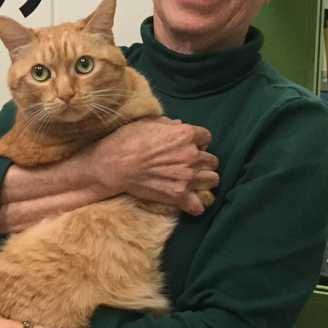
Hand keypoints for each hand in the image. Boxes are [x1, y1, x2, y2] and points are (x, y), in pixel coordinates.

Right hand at [86, 117, 219, 214]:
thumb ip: (169, 124)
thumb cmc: (128, 139)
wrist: (115, 165)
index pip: (207, 137)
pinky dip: (195, 206)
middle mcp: (192, 155)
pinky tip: (191, 203)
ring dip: (205, 181)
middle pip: (212, 160)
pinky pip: (198, 205)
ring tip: (196, 182)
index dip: (199, 142)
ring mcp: (187, 177)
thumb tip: (178, 126)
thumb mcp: (149, 122)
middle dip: (204, 162)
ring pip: (213, 180)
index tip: (191, 146)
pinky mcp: (179, 195)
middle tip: (193, 165)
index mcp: (186, 134)